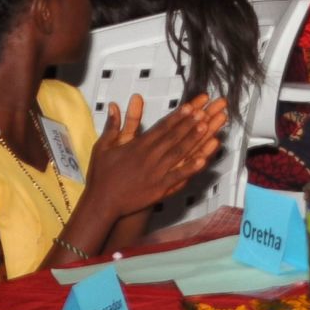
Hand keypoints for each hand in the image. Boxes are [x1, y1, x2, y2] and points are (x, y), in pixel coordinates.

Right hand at [85, 94, 227, 216]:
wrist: (102, 203)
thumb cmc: (102, 175)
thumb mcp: (103, 147)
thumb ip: (112, 126)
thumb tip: (113, 105)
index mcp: (138, 146)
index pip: (162, 127)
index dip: (178, 116)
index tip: (191, 106)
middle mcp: (149, 157)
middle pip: (173, 137)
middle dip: (190, 123)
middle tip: (205, 110)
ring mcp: (156, 173)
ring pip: (178, 153)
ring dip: (193, 139)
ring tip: (207, 126)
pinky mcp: (159, 188)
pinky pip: (178, 177)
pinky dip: (190, 168)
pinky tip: (203, 160)